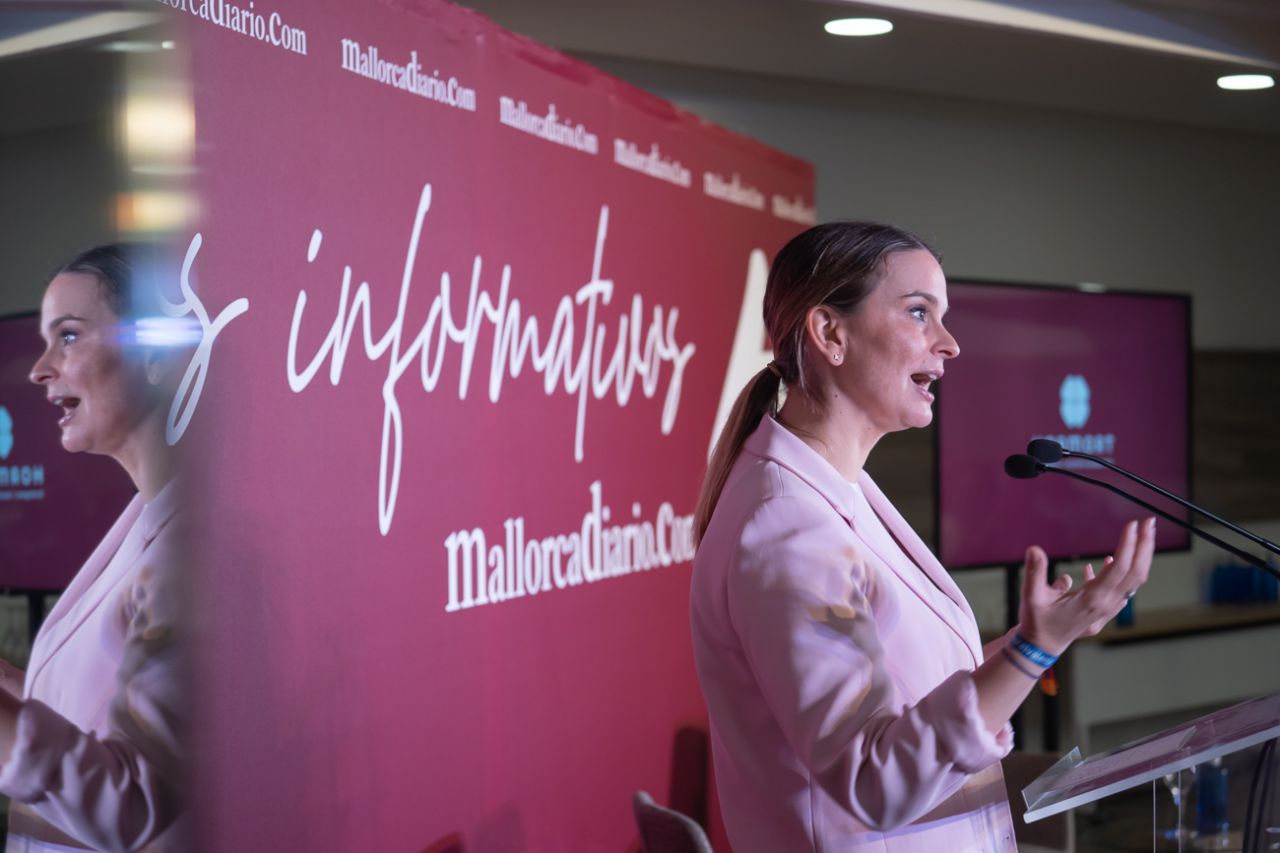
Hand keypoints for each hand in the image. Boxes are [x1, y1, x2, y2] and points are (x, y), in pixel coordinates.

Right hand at [1017, 517, 1156, 655]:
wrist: (1043, 646)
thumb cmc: (1038, 621)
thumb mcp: (1032, 596)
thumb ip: (1035, 572)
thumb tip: (1034, 549)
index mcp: (1092, 598)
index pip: (1119, 568)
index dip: (1128, 545)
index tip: (1132, 525)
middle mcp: (1106, 603)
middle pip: (1136, 572)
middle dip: (1144, 546)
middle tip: (1149, 523)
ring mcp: (1109, 608)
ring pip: (1134, 580)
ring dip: (1140, 557)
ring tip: (1141, 535)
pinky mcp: (1105, 610)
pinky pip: (1123, 588)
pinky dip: (1125, 571)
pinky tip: (1112, 560)